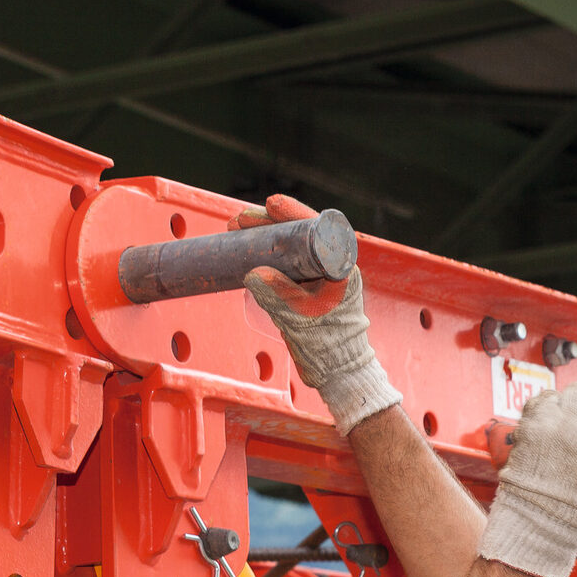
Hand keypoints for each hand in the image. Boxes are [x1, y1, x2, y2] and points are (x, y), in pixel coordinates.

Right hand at [231, 195, 399, 434]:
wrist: (336, 371)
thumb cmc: (328, 346)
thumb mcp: (301, 318)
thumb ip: (280, 295)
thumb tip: (254, 272)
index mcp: (340, 268)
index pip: (316, 229)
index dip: (292, 214)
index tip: (271, 204)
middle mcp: (331, 267)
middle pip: (298, 233)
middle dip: (268, 224)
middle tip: (240, 220)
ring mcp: (317, 277)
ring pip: (289, 247)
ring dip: (263, 238)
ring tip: (236, 229)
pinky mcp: (304, 287)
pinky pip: (284, 264)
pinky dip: (264, 256)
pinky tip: (245, 250)